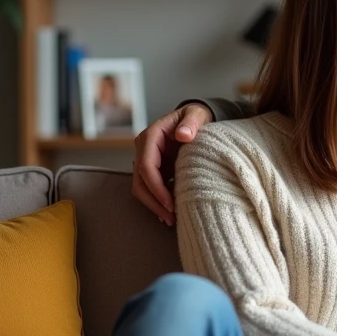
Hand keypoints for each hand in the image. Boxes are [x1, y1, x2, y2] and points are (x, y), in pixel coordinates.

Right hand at [132, 103, 212, 224]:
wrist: (195, 119)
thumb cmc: (196, 116)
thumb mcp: (197, 114)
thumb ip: (191, 123)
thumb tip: (183, 135)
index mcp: (151, 136)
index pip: (146, 166)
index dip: (156, 187)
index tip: (170, 203)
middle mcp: (144, 149)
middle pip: (140, 181)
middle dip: (153, 202)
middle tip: (170, 219)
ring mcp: (147, 160)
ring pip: (142, 188)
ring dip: (154, 205)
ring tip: (171, 220)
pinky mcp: (154, 169)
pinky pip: (150, 188)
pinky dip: (158, 201)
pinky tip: (170, 214)